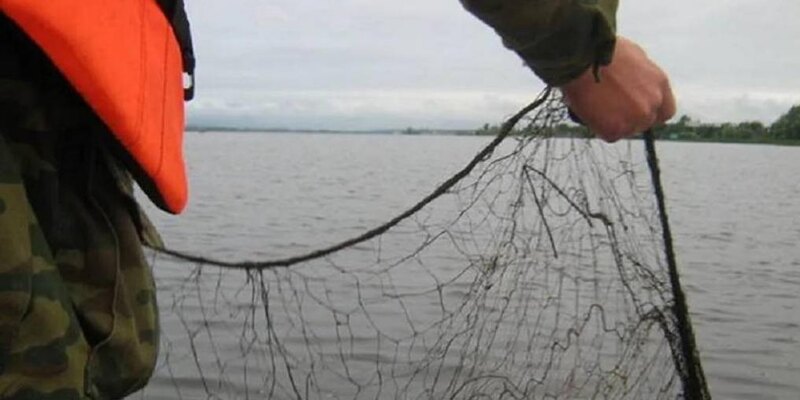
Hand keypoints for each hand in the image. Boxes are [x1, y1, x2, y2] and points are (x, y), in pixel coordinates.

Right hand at [559, 37, 675, 141]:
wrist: (581, 59)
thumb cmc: (601, 51)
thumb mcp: (634, 57)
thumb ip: (642, 77)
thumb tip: (636, 84)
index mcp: (659, 83)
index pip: (665, 111)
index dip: (651, 112)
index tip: (637, 109)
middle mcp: (653, 103)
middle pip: (645, 122)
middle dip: (630, 118)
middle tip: (610, 108)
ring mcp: (636, 118)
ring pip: (627, 130)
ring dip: (615, 123)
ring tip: (596, 106)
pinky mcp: (616, 130)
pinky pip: (610, 135)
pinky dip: (599, 127)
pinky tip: (590, 111)